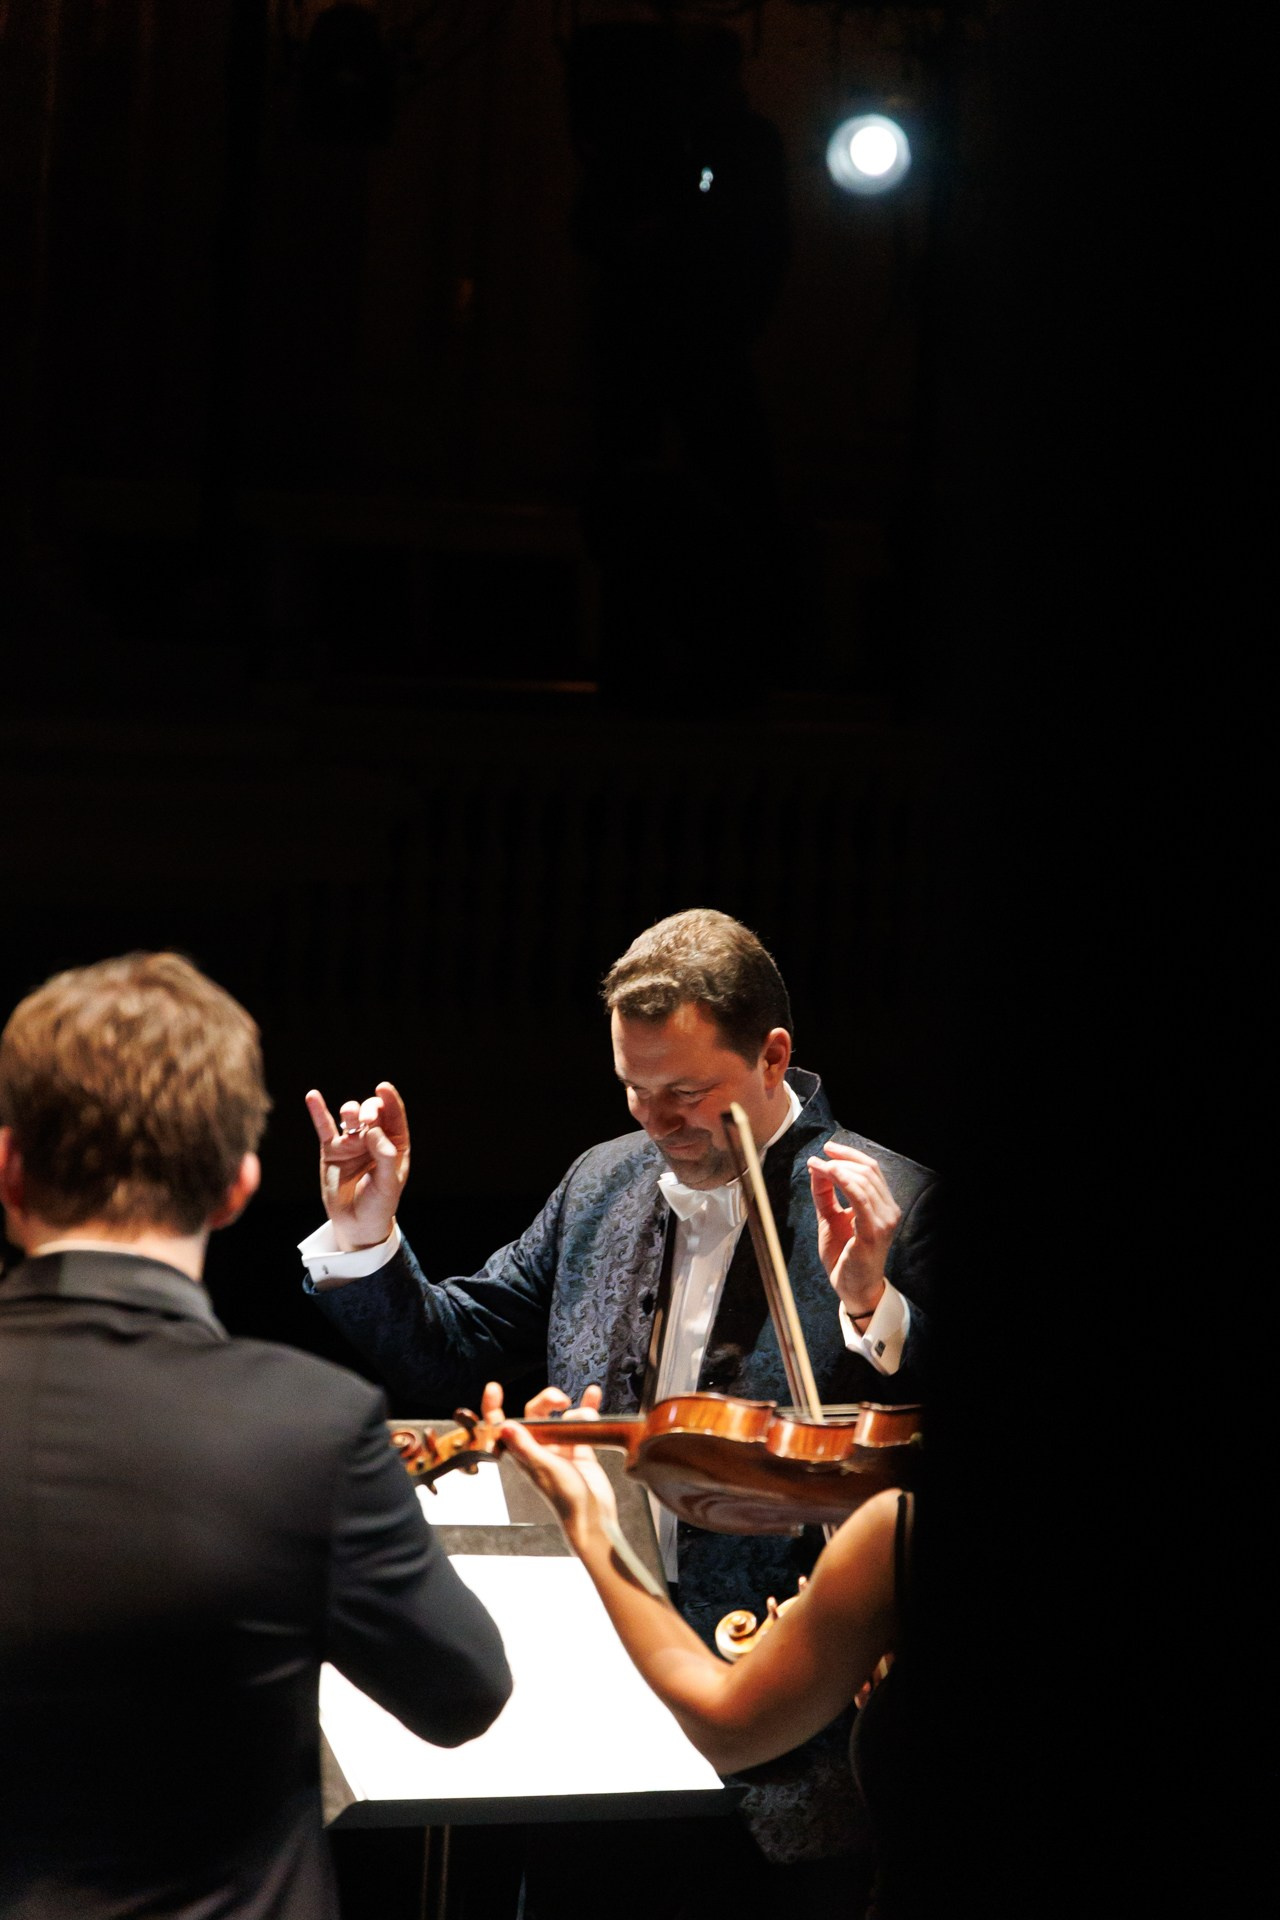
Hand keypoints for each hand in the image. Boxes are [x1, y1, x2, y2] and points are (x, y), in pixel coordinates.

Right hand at [304, 1081, 409, 1251]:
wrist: (356, 1224)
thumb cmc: (379, 1203)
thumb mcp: (387, 1182)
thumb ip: (383, 1155)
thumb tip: (371, 1129)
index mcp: (394, 1143)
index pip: (394, 1116)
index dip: (389, 1100)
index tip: (382, 1088)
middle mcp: (373, 1138)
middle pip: (371, 1112)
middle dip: (369, 1110)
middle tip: (367, 1120)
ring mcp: (351, 1142)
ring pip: (350, 1116)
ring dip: (350, 1110)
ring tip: (351, 1115)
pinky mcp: (331, 1149)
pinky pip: (324, 1127)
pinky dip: (318, 1111)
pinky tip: (312, 1096)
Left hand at [480, 1379, 617, 1548]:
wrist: (593, 1517)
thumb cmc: (565, 1498)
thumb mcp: (544, 1469)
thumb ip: (525, 1447)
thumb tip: (503, 1425)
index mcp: (522, 1454)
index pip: (501, 1427)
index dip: (493, 1408)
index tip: (494, 1389)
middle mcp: (538, 1448)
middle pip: (535, 1413)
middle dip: (546, 1400)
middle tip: (561, 1400)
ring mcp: (559, 1448)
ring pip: (559, 1416)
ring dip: (573, 1407)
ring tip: (587, 1413)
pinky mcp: (579, 1449)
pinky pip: (581, 1423)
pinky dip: (587, 1408)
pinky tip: (593, 1396)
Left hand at [807, 1141, 901, 1321]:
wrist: (853, 1289)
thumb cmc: (845, 1256)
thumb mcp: (831, 1218)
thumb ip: (825, 1194)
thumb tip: (817, 1167)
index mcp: (882, 1206)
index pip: (871, 1170)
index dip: (850, 1155)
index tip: (828, 1149)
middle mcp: (889, 1211)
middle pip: (868, 1171)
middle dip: (840, 1159)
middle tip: (818, 1158)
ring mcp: (884, 1221)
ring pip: (863, 1180)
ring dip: (837, 1168)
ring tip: (817, 1165)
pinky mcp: (873, 1231)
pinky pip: (860, 1197)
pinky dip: (843, 1180)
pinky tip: (828, 1174)